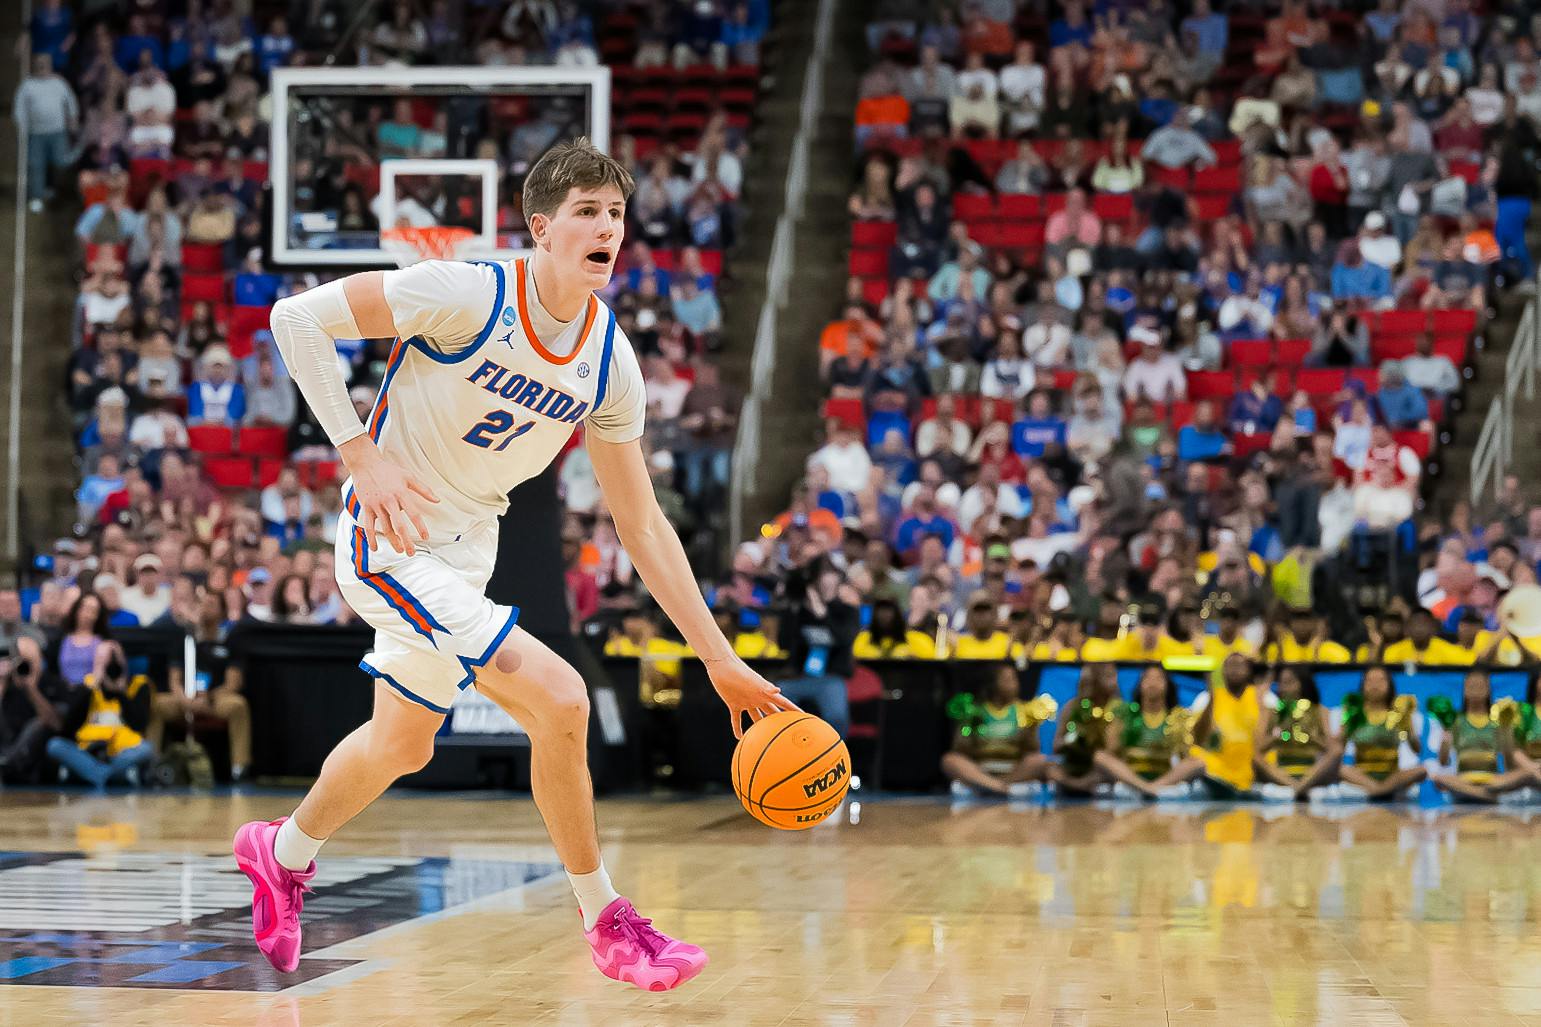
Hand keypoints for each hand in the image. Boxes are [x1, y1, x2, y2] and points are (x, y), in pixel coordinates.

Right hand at [340, 436, 437, 555]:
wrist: (365, 464)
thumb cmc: (388, 471)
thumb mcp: (408, 476)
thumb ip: (424, 489)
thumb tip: (438, 500)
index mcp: (401, 493)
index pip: (414, 513)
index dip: (420, 527)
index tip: (426, 537)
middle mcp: (389, 500)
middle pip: (399, 525)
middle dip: (406, 540)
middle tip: (412, 553)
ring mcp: (376, 504)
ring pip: (385, 527)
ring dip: (392, 541)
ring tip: (400, 551)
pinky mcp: (366, 507)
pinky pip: (368, 525)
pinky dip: (371, 538)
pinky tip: (375, 548)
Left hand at [705, 656, 799, 738]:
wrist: (722, 666)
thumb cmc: (739, 671)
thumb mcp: (753, 680)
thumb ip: (766, 687)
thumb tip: (778, 690)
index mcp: (765, 693)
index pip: (783, 703)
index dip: (793, 709)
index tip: (804, 716)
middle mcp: (758, 698)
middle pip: (771, 712)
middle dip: (779, 720)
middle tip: (788, 730)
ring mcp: (746, 701)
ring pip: (756, 717)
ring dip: (760, 726)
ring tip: (765, 737)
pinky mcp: (734, 704)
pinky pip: (737, 719)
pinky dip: (737, 727)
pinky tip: (739, 737)